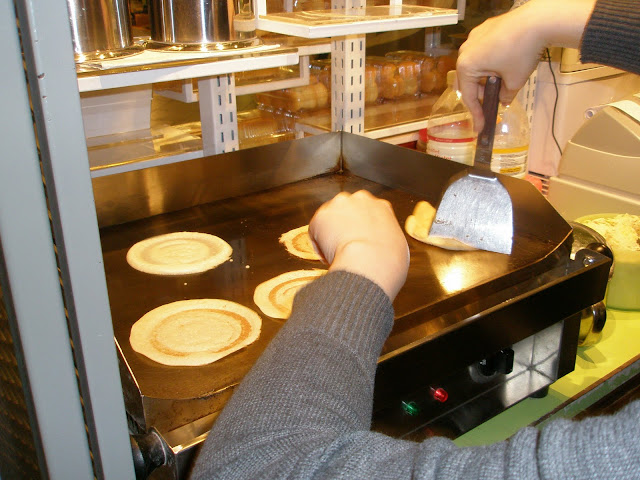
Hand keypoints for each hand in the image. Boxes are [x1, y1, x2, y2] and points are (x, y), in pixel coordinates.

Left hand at [309, 190, 409, 300]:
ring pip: (331, 218)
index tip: (360, 240)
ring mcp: (339, 205)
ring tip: (335, 253)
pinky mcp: (321, 215)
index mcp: (382, 207)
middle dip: (345, 225)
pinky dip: (318, 244)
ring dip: (330, 232)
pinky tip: (327, 256)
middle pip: (348, 209)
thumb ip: (386, 239)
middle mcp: (360, 199)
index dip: (362, 227)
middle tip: (346, 245)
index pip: (369, 212)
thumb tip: (381, 248)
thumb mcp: (398, 246)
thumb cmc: (387, 260)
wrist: (369, 261)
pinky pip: (316, 231)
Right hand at [456, 0, 595, 131]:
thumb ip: (505, 95)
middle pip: (467, 79)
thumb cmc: (522, 52)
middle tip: (492, 100)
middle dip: (479, 92)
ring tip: (502, 79)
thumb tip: (503, 99)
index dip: (476, 114)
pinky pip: (482, 50)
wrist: (538, 21)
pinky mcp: (484, 28)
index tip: (480, 126)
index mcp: (466, 66)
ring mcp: (474, 37)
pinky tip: (504, 62)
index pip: (469, 96)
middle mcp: (465, 50)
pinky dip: (489, 60)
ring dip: (484, 75)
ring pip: (474, 64)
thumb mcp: (514, 82)